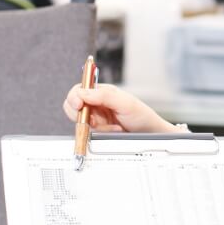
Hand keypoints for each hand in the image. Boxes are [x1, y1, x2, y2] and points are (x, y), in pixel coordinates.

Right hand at [62, 83, 177, 132]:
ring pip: (81, 122)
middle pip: (73, 107)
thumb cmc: (142, 116)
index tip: (79, 106)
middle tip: (96, 121)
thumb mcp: (125, 103)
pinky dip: (101, 133)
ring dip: (96, 126)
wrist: (150, 134)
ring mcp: (96, 117)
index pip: (78, 90)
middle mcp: (96, 103)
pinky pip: (90, 133)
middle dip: (83, 116)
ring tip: (112, 126)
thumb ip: (104, 96)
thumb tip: (84, 93)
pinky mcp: (98, 130)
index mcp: (101, 92)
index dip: (74, 98)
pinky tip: (114, 131)